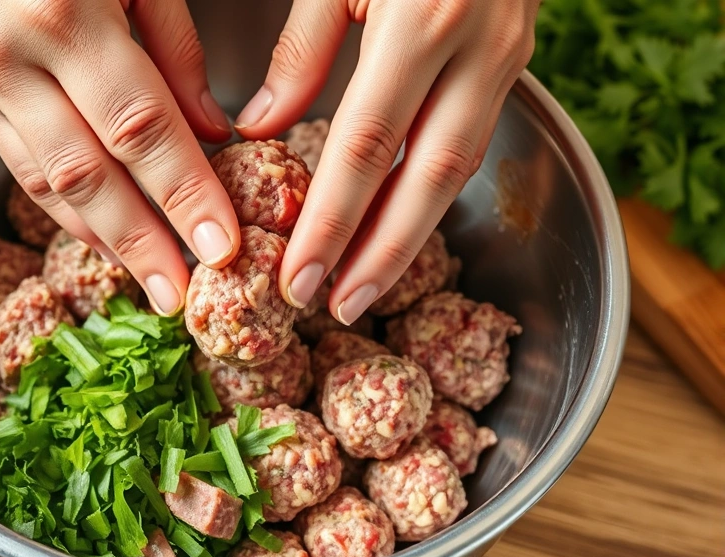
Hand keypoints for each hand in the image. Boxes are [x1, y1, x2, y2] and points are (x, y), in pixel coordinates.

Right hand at [0, 0, 240, 314]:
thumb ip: (175, 50)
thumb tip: (211, 134)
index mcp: (61, 14)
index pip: (138, 126)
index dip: (183, 192)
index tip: (223, 247)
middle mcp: (11, 58)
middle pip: (87, 174)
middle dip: (142, 243)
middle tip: (184, 300)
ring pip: (49, 185)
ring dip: (105, 243)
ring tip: (153, 287)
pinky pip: (25, 170)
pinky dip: (70, 214)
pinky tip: (108, 243)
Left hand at [236, 0, 538, 323]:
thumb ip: (305, 49)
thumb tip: (264, 127)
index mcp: (422, 21)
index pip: (368, 148)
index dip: (331, 220)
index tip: (297, 275)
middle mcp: (475, 49)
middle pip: (427, 178)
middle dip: (380, 254)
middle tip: (337, 307)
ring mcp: (506, 57)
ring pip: (458, 169)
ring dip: (412, 236)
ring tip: (366, 286)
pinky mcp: (514, 61)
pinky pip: (471, 140)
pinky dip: (432, 191)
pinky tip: (398, 225)